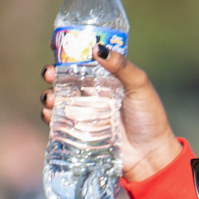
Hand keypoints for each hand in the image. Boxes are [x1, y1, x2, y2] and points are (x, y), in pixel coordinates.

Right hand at [40, 47, 181, 183]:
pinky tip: (49, 114)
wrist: (149, 154)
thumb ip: (122, 66)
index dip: (67, 50)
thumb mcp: (140, 86)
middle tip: (49, 72)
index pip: (83, 59)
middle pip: (65, 77)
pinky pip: (59, 121)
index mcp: (106, 77)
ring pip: (59, 98)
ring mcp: (85, 111)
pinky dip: (50, 116)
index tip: (54, 43)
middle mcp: (93, 92)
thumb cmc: (149, 118)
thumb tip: (97, 48)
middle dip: (52, 72)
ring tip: (50, 97)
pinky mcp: (80, 131)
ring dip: (49, 94)